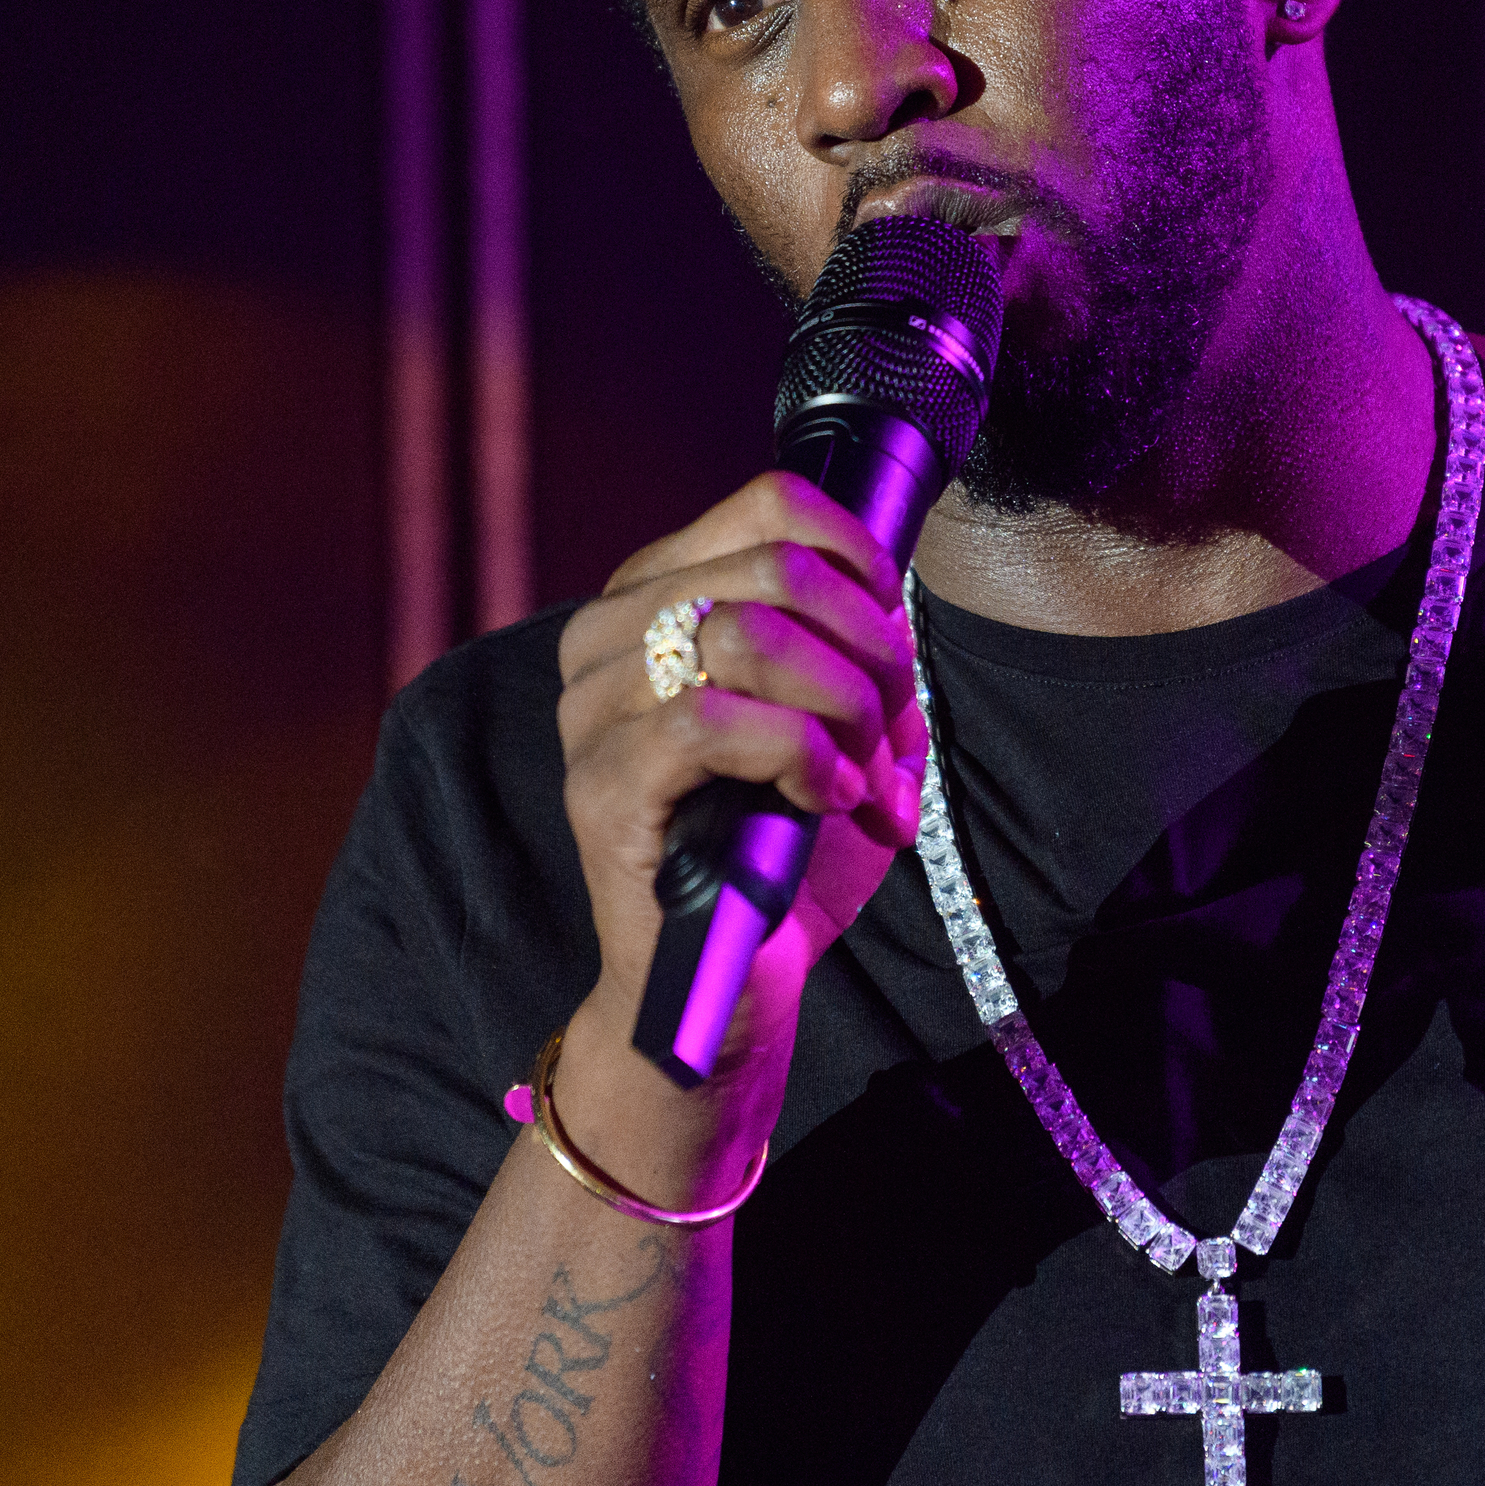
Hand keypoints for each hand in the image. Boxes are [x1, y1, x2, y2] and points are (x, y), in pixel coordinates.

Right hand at [552, 472, 927, 1091]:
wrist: (726, 980)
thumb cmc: (780, 850)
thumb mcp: (841, 729)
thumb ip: (860, 653)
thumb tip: (891, 609)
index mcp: (656, 599)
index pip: (766, 505)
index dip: (857, 555)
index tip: (893, 628)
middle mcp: (606, 640)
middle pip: (770, 565)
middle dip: (863, 644)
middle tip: (888, 725)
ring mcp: (591, 714)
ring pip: (742, 633)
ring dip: (839, 701)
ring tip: (860, 770)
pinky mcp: (600, 788)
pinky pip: (711, 721)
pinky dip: (799, 753)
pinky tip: (826, 797)